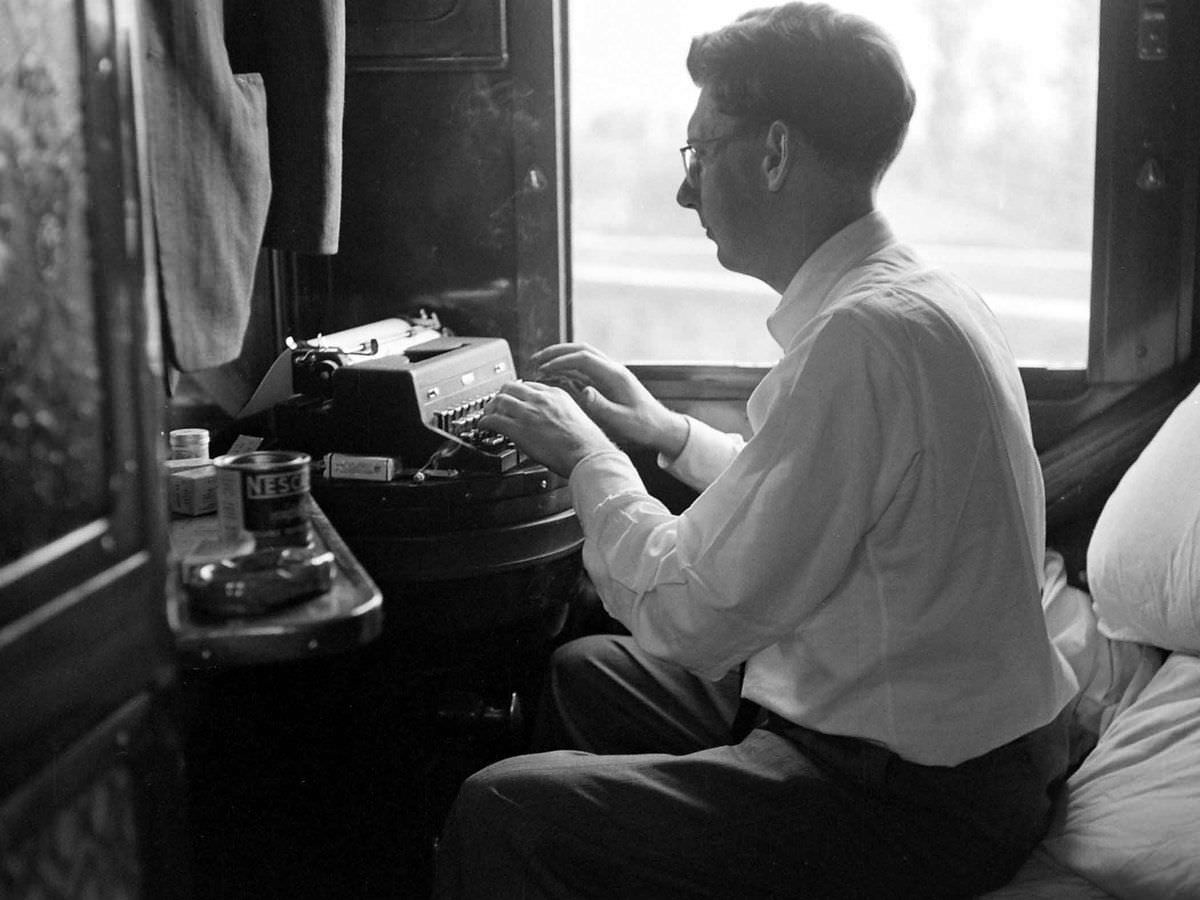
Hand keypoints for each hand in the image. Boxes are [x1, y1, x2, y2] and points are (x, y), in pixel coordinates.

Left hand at [478, 380, 616, 477]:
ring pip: (499, 401)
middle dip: (501, 395)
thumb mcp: (577, 417)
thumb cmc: (588, 443)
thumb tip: (555, 423)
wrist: (588, 454)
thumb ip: (562, 414)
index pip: (529, 386)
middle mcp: (541, 399)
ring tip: (487, 415)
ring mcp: (529, 413)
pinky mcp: (519, 429)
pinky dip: (485, 422)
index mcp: (557, 394)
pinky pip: (494, 420)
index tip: (515, 400)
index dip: (518, 393)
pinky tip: (484, 427)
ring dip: (490, 408)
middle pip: (511, 387)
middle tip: (496, 405)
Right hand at [531, 343, 688, 457]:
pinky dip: (567, 367)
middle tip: (535, 360)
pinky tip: (555, 375)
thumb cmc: (644, 426)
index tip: (543, 369)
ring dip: (560, 357)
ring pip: (582, 355)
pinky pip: (584, 367)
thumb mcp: (622, 420)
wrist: (661, 427)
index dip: (561, 361)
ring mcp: (610, 373)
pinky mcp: (608, 380)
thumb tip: (583, 391)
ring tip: (540, 365)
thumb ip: (602, 406)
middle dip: (556, 352)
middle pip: (580, 350)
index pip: (583, 358)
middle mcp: (612, 369)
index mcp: (615, 376)